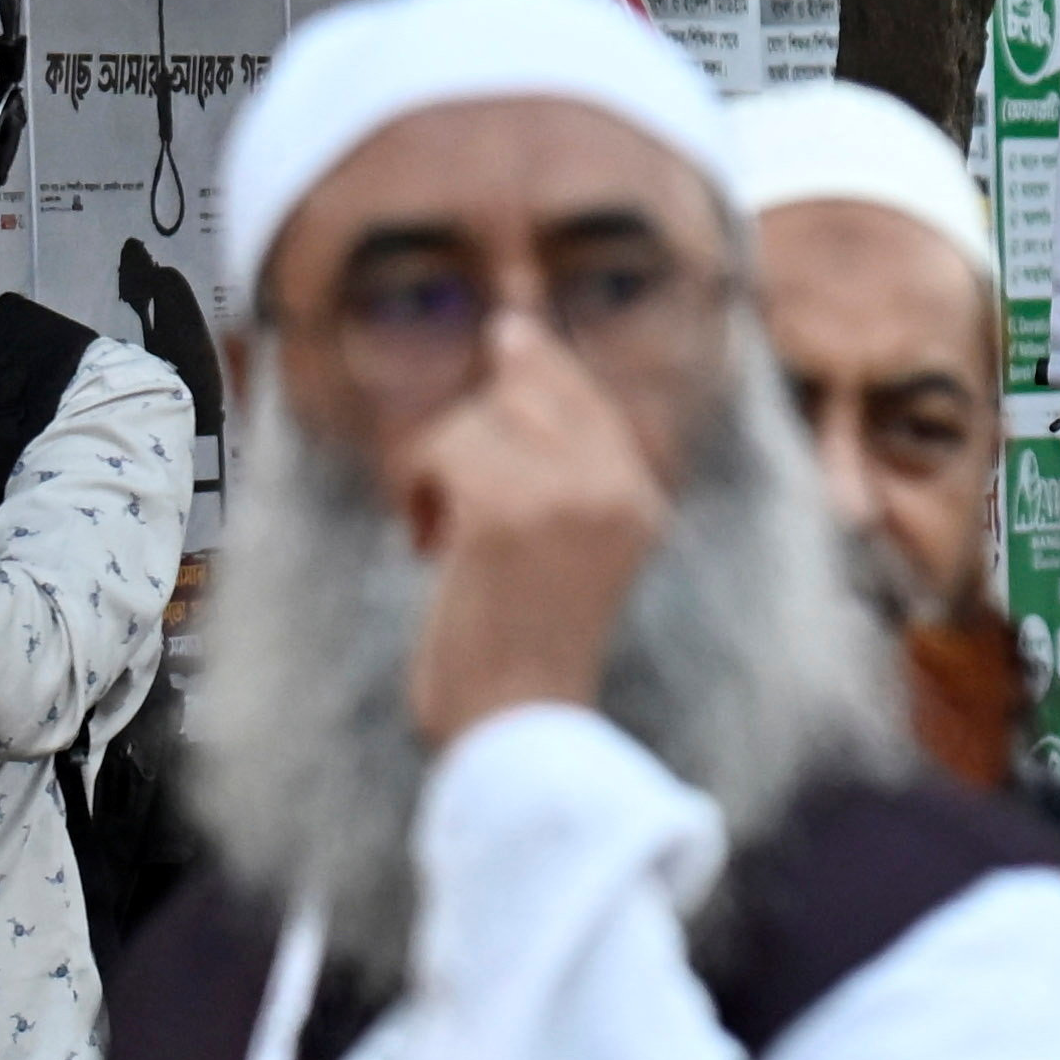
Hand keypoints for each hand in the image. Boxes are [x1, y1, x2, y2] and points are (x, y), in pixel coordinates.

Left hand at [390, 308, 673, 746]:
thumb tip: (513, 345)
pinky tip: (425, 543)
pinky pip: (443, 452)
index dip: (542, 364)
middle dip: (470, 432)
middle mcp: (617, 487)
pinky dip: (418, 493)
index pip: (588, 398)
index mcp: (641, 500)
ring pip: (476, 421)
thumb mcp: (564, 547)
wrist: (519, 725)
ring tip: (438, 537)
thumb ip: (558, 469)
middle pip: (527, 392)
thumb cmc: (524, 648)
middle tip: (440, 496)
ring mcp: (568, 495)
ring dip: (436, 473)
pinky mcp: (508, 511)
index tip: (507, 334)